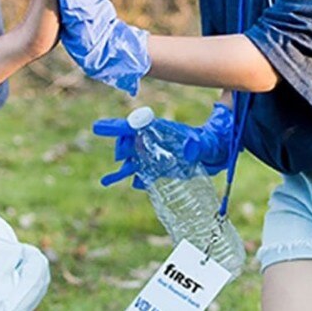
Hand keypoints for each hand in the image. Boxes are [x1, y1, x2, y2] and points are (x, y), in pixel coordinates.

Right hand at [92, 105, 233, 187]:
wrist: (213, 150)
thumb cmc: (207, 143)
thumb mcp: (202, 143)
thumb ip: (195, 146)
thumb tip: (189, 149)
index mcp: (158, 130)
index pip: (133, 126)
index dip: (116, 127)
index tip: (98, 128)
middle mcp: (153, 142)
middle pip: (129, 143)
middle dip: (122, 148)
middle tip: (120, 158)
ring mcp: (155, 155)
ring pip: (132, 161)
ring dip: (120, 170)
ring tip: (105, 181)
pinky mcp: (160, 168)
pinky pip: (143, 175)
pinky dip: (136, 180)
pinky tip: (130, 184)